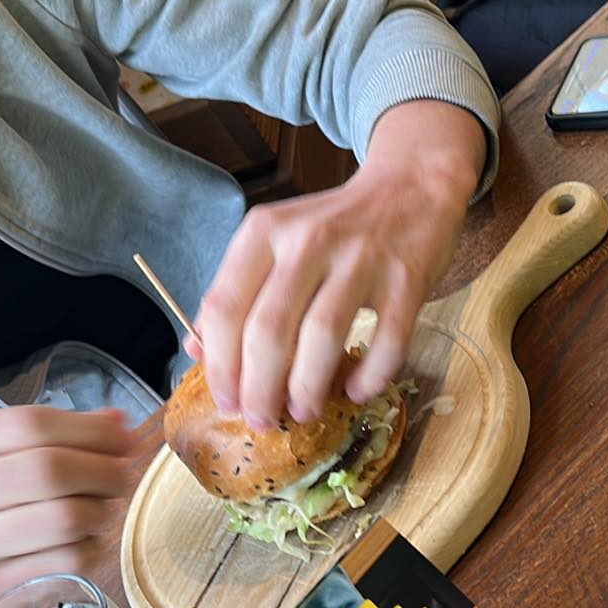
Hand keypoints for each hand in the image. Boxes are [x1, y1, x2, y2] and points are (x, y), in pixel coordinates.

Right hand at [0, 407, 137, 607]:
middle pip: (48, 468)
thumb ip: (27, 441)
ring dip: (101, 508)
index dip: (87, 427)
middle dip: (103, 467)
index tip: (117, 433)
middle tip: (119, 473)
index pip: (24, 424)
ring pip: (65, 515)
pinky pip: (65, 560)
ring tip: (101, 508)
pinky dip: (91, 546)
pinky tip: (84, 542)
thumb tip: (113, 422)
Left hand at [192, 100, 485, 429]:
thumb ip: (236, 290)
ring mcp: (362, 258)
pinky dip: (370, 377)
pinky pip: (388, 341)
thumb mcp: (274, 242)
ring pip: (323, 337)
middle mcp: (308, 240)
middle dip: (260, 390)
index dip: (221, 365)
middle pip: (269, 330)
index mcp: (264, 232)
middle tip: (263, 420)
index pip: (225, 307)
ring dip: (308, 388)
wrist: (410, 187)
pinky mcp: (407, 278)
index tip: (226, 401)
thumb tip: (197, 350)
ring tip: (304, 411)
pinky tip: (358, 392)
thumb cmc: (336, 226)